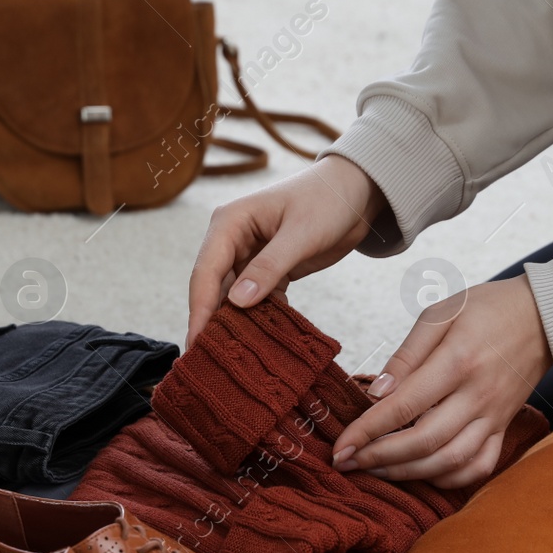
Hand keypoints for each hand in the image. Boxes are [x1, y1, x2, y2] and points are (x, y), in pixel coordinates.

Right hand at [188, 155, 386, 346]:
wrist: (356, 192)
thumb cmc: (327, 200)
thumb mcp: (301, 234)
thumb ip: (269, 267)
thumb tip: (237, 302)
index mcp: (229, 223)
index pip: (205, 272)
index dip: (200, 309)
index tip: (196, 342)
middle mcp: (232, 240)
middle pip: (213, 288)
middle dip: (211, 322)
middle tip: (206, 360)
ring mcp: (249, 256)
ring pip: (233, 297)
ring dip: (235, 323)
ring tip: (232, 358)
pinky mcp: (268, 270)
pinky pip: (256, 299)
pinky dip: (259, 318)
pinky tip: (262, 341)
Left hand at [333, 275, 551, 488]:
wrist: (546, 317)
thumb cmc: (487, 310)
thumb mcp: (442, 314)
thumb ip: (407, 354)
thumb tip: (376, 393)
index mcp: (458, 362)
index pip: (404, 406)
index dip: (368, 431)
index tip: (341, 447)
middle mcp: (477, 396)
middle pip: (424, 441)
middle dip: (380, 458)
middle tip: (348, 462)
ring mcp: (494, 417)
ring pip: (449, 461)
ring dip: (407, 473)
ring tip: (375, 469)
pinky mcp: (504, 428)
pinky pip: (478, 467)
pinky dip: (448, 478)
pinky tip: (421, 473)